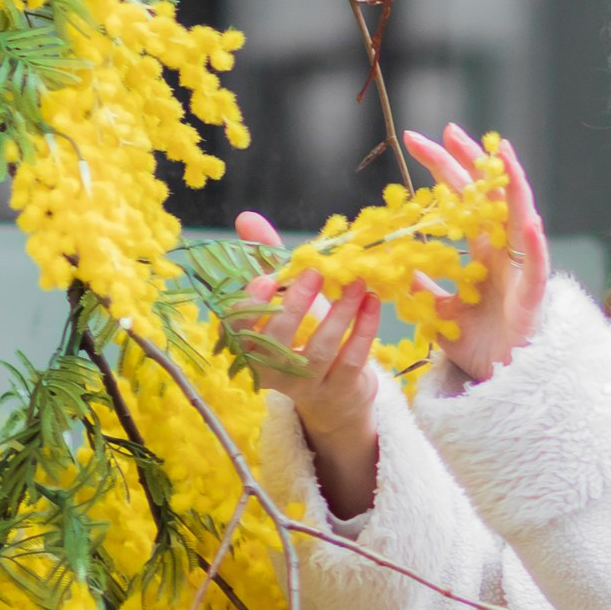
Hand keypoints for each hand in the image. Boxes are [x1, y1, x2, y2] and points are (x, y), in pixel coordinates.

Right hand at [231, 211, 380, 518]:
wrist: (333, 393)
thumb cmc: (302, 335)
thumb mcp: (284, 296)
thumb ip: (267, 257)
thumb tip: (247, 216)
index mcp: (250, 346)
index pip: (238, 329)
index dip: (250, 306)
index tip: (266, 277)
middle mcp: (272, 371)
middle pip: (278, 341)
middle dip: (296, 304)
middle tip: (315, 271)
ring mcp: (306, 386)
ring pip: (319, 350)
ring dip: (340, 313)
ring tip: (356, 281)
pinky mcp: (338, 392)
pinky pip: (352, 359)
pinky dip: (364, 329)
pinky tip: (372, 301)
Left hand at [401, 125, 547, 385]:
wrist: (503, 383)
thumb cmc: (479, 348)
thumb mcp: (438, 313)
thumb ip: (421, 287)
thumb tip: (391, 266)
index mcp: (482, 254)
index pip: (461, 200)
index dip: (441, 169)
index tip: (414, 142)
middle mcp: (504, 255)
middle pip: (489, 196)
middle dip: (470, 162)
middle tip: (448, 129)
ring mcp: (522, 271)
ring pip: (521, 217)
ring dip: (512, 184)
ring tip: (500, 152)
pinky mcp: (535, 297)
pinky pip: (538, 267)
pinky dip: (535, 244)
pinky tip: (529, 221)